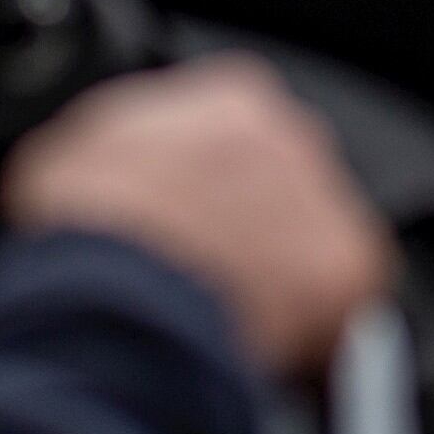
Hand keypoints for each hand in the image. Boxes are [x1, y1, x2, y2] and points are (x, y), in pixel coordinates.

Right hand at [0, 55, 395, 377]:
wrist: (115, 287)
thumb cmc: (87, 221)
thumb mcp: (81, 149)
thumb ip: (130, 146)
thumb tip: (125, 170)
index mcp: (234, 97)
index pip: (242, 136)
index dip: (213, 188)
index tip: (195, 222)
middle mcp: (294, 134)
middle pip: (284, 186)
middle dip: (255, 226)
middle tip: (213, 272)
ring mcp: (328, 199)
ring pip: (314, 240)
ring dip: (283, 273)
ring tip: (232, 311)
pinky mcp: (352, 266)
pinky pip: (342, 299)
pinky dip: (311, 325)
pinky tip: (263, 337)